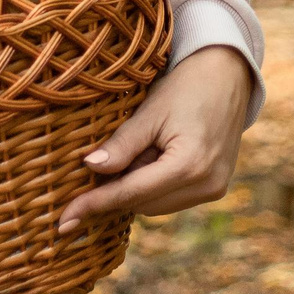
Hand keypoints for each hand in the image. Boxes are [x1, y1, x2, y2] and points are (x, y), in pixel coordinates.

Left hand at [59, 46, 254, 231]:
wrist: (229, 74)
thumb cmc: (188, 86)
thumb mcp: (151, 111)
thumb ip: (122, 145)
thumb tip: (90, 168)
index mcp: (189, 165)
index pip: (130, 194)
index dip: (94, 205)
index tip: (64, 219)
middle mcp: (207, 185)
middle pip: (142, 204)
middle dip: (115, 192)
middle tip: (94, 170)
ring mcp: (215, 189)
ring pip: (155, 205)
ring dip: (135, 188)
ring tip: (138, 150)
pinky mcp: (216, 186)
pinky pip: (171, 197)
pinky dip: (153, 185)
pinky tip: (151, 158)